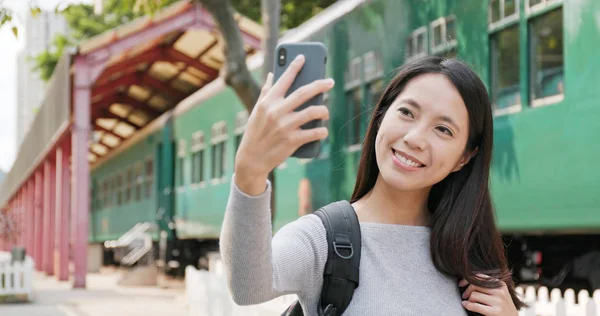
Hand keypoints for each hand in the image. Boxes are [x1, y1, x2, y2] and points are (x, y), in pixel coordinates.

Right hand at [234, 54, 333, 194]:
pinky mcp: (292, 141)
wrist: (251, 159)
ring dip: (323, 110)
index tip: (304, 57)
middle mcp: (277, 112)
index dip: (294, 66)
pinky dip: (321, 131)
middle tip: (330, 81)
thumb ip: (266, 92)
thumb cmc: (255, 132)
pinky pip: (314, 133)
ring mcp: (285, 126)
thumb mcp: (257, 111)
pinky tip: (323, 130)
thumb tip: (270, 74)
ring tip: (325, 111)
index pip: (283, 79)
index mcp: (268, 102)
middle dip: (320, 84)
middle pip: (304, 93)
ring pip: (313, 112)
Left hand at [459, 274, 517, 315]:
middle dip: (467, 290)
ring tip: (469, 302)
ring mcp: (498, 301)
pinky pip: (475, 305)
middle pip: (475, 285)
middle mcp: (500, 291)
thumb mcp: (499, 293)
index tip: (461, 284)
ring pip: (474, 295)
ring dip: (469, 299)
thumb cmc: (503, 307)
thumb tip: (469, 280)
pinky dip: (468, 305)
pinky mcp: (496, 312)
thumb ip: (488, 286)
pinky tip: (466, 305)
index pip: (479, 276)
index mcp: (500, 284)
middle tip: (464, 296)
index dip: (467, 279)